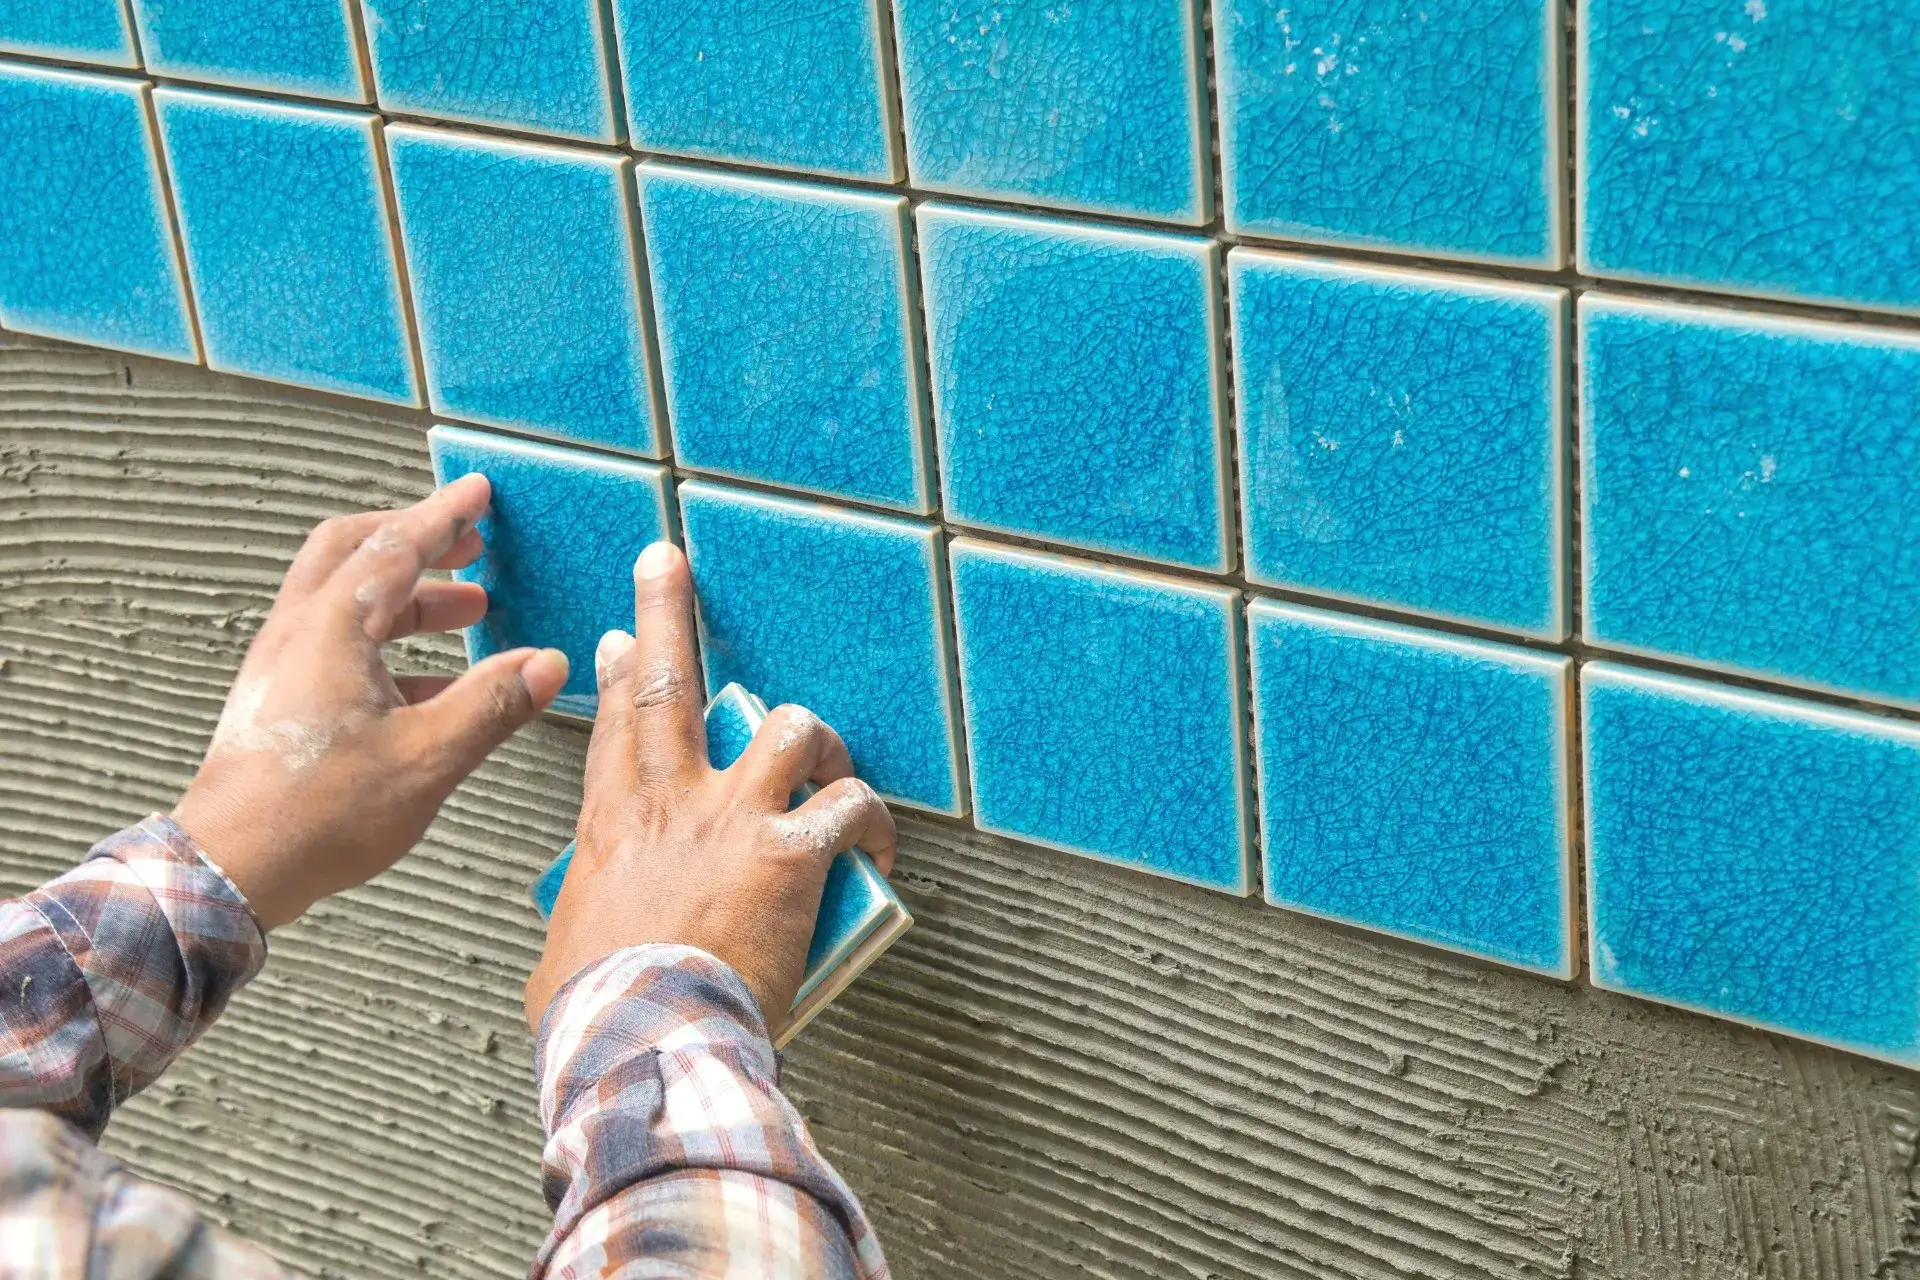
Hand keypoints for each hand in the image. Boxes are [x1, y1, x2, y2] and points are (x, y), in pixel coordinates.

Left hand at [173, 475, 568, 929]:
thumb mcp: (429, 756)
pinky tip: (434, 682)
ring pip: (345, 601)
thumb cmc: (317, 814)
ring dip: (408, 597)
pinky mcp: (279, 700)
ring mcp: (282, 666)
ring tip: (466, 612)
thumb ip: (493, 704)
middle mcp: (298, 633)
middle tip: (466, 544)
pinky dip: (388, 642)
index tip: (475, 494)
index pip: (396, 547)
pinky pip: (337, 644)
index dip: (443, 517)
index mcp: (332, 628)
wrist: (233, 868)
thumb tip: (545, 665)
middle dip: (415, 542)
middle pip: (353, 554)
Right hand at [524, 541, 896, 1036]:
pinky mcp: (791, 850)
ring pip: (790, 729)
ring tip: (829, 764)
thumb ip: (583, 936)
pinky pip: (851, 805)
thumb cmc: (600, 1016)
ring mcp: (732, 818)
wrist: (641, 1037)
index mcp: (611, 829)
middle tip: (665, 563)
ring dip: (818, 741)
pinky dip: (873, 819)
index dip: (620, 676)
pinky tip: (878, 848)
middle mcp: (670, 804)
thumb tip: (582, 958)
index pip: (615, 730)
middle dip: (666, 614)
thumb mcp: (565, 960)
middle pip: (669, 684)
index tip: (623, 641)